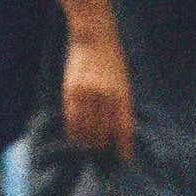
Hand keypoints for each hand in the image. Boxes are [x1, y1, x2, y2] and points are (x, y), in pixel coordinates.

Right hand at [58, 30, 132, 157]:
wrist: (94, 37)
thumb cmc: (112, 60)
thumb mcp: (123, 82)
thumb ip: (120, 104)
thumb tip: (116, 129)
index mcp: (122, 95)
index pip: (124, 128)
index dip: (124, 146)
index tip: (123, 158)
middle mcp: (105, 97)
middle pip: (104, 131)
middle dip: (103, 145)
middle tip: (101, 151)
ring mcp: (87, 93)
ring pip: (86, 127)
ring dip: (87, 140)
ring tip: (87, 146)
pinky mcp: (71, 90)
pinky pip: (71, 117)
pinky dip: (73, 130)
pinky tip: (74, 136)